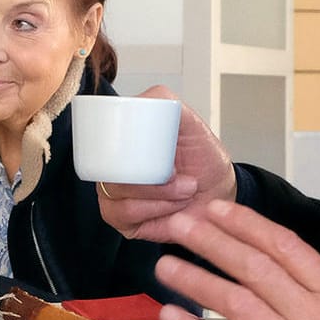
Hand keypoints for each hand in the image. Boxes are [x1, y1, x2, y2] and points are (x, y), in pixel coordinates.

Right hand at [97, 86, 235, 240]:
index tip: (156, 152)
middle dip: (149, 175)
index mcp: (123, 139)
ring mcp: (112, 192)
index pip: (100, 136)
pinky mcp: (120, 219)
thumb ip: (169, 105)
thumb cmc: (203, 159)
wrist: (219, 193)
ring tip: (184, 189)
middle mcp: (112, 164)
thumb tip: (143, 101)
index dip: (122, 143)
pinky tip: (172, 206)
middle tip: (177, 174)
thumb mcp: (191, 125)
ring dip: (158, 193)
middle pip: (109, 167)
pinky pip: (124, 214)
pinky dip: (154, 210)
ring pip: (117, 192)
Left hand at [155, 201, 319, 319]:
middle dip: (212, 241)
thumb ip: (315, 288)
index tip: (217, 209)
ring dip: (196, 281)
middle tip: (180, 225)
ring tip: (166, 267)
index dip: (246, 224)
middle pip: (254, 267)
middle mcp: (314, 316)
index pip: (285, 246)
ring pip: (236, 303)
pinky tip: (172, 317)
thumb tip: (272, 261)